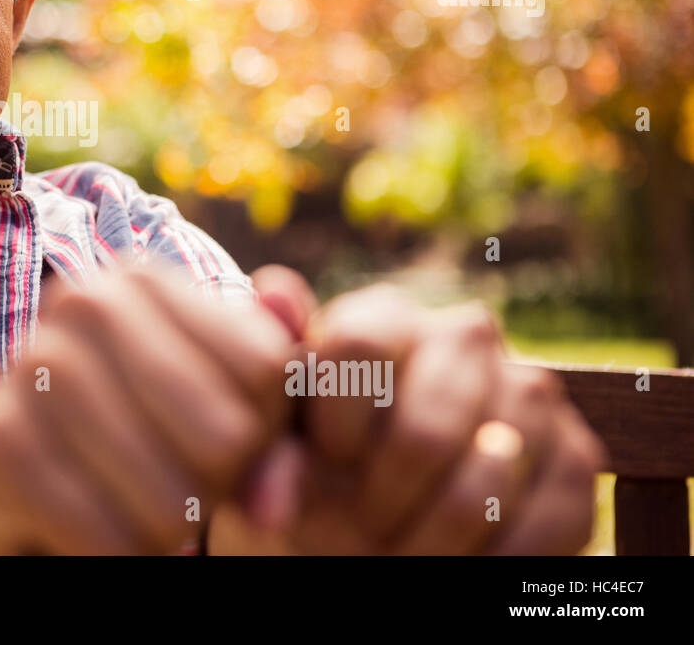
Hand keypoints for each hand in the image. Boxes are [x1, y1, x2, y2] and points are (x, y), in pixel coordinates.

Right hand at [0, 262, 297, 553]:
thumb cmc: (123, 446)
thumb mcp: (207, 425)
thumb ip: (266, 442)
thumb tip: (276, 505)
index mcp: (143, 281)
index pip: (267, 368)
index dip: (261, 431)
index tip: (214, 441)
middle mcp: (87, 302)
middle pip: (227, 436)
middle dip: (214, 488)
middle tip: (171, 487)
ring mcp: (37, 363)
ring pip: (172, 499)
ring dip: (165, 532)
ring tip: (132, 510)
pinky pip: (110, 539)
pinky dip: (120, 559)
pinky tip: (98, 539)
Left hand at [243, 285, 605, 553]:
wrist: (374, 522)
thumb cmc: (314, 471)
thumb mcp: (278, 430)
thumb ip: (275, 370)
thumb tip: (277, 290)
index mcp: (384, 314)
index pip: (358, 348)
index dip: (334, 426)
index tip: (322, 464)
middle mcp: (464, 335)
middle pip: (425, 429)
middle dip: (381, 500)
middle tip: (357, 529)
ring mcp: (530, 389)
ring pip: (485, 478)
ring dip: (433, 537)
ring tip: (397, 548)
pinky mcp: (578, 453)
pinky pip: (548, 518)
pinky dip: (495, 560)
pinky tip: (457, 563)